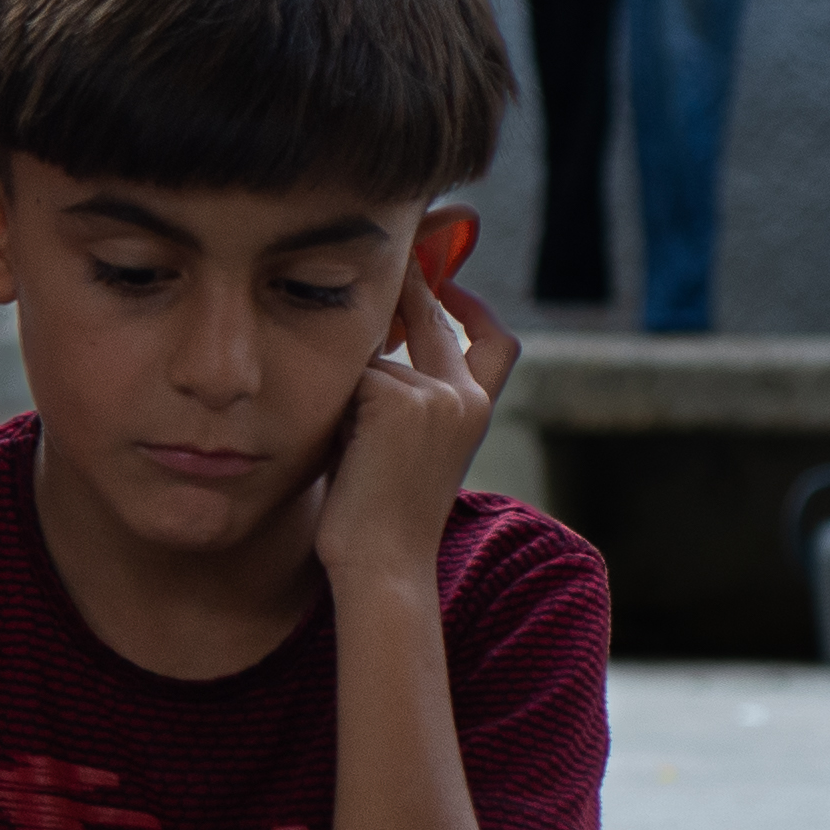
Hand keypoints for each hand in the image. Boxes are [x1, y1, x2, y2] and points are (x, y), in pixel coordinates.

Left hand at [323, 227, 511, 596]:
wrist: (383, 563)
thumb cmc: (380, 518)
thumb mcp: (405, 449)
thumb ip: (404, 402)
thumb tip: (372, 355)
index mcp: (476, 410)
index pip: (494, 343)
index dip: (473, 308)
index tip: (450, 281)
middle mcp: (464, 397)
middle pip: (435, 321)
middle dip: (408, 289)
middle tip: (387, 265)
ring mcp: (435, 396)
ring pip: (372, 360)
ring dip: (348, 392)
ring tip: (349, 450)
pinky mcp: (397, 400)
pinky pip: (350, 378)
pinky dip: (335, 408)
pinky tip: (339, 450)